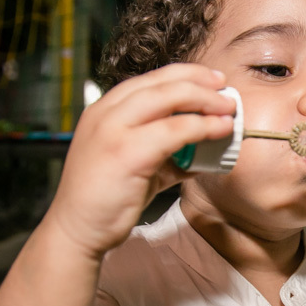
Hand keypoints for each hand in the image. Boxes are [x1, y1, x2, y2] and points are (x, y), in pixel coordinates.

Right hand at [43, 64, 235, 258]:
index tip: (212, 80)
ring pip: (167, 99)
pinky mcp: (126, 153)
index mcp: (104, 110)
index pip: (149, 80)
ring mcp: (113, 131)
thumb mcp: (133, 162)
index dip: (185, 75)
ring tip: (228, 109)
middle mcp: (106, 113)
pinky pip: (173, 131)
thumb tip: (201, 145)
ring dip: (204, 101)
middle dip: (199, 81)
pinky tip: (219, 131)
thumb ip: (163, 150)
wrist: (77, 230)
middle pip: (161, 82)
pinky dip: (201, 128)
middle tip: (225, 89)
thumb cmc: (105, 199)